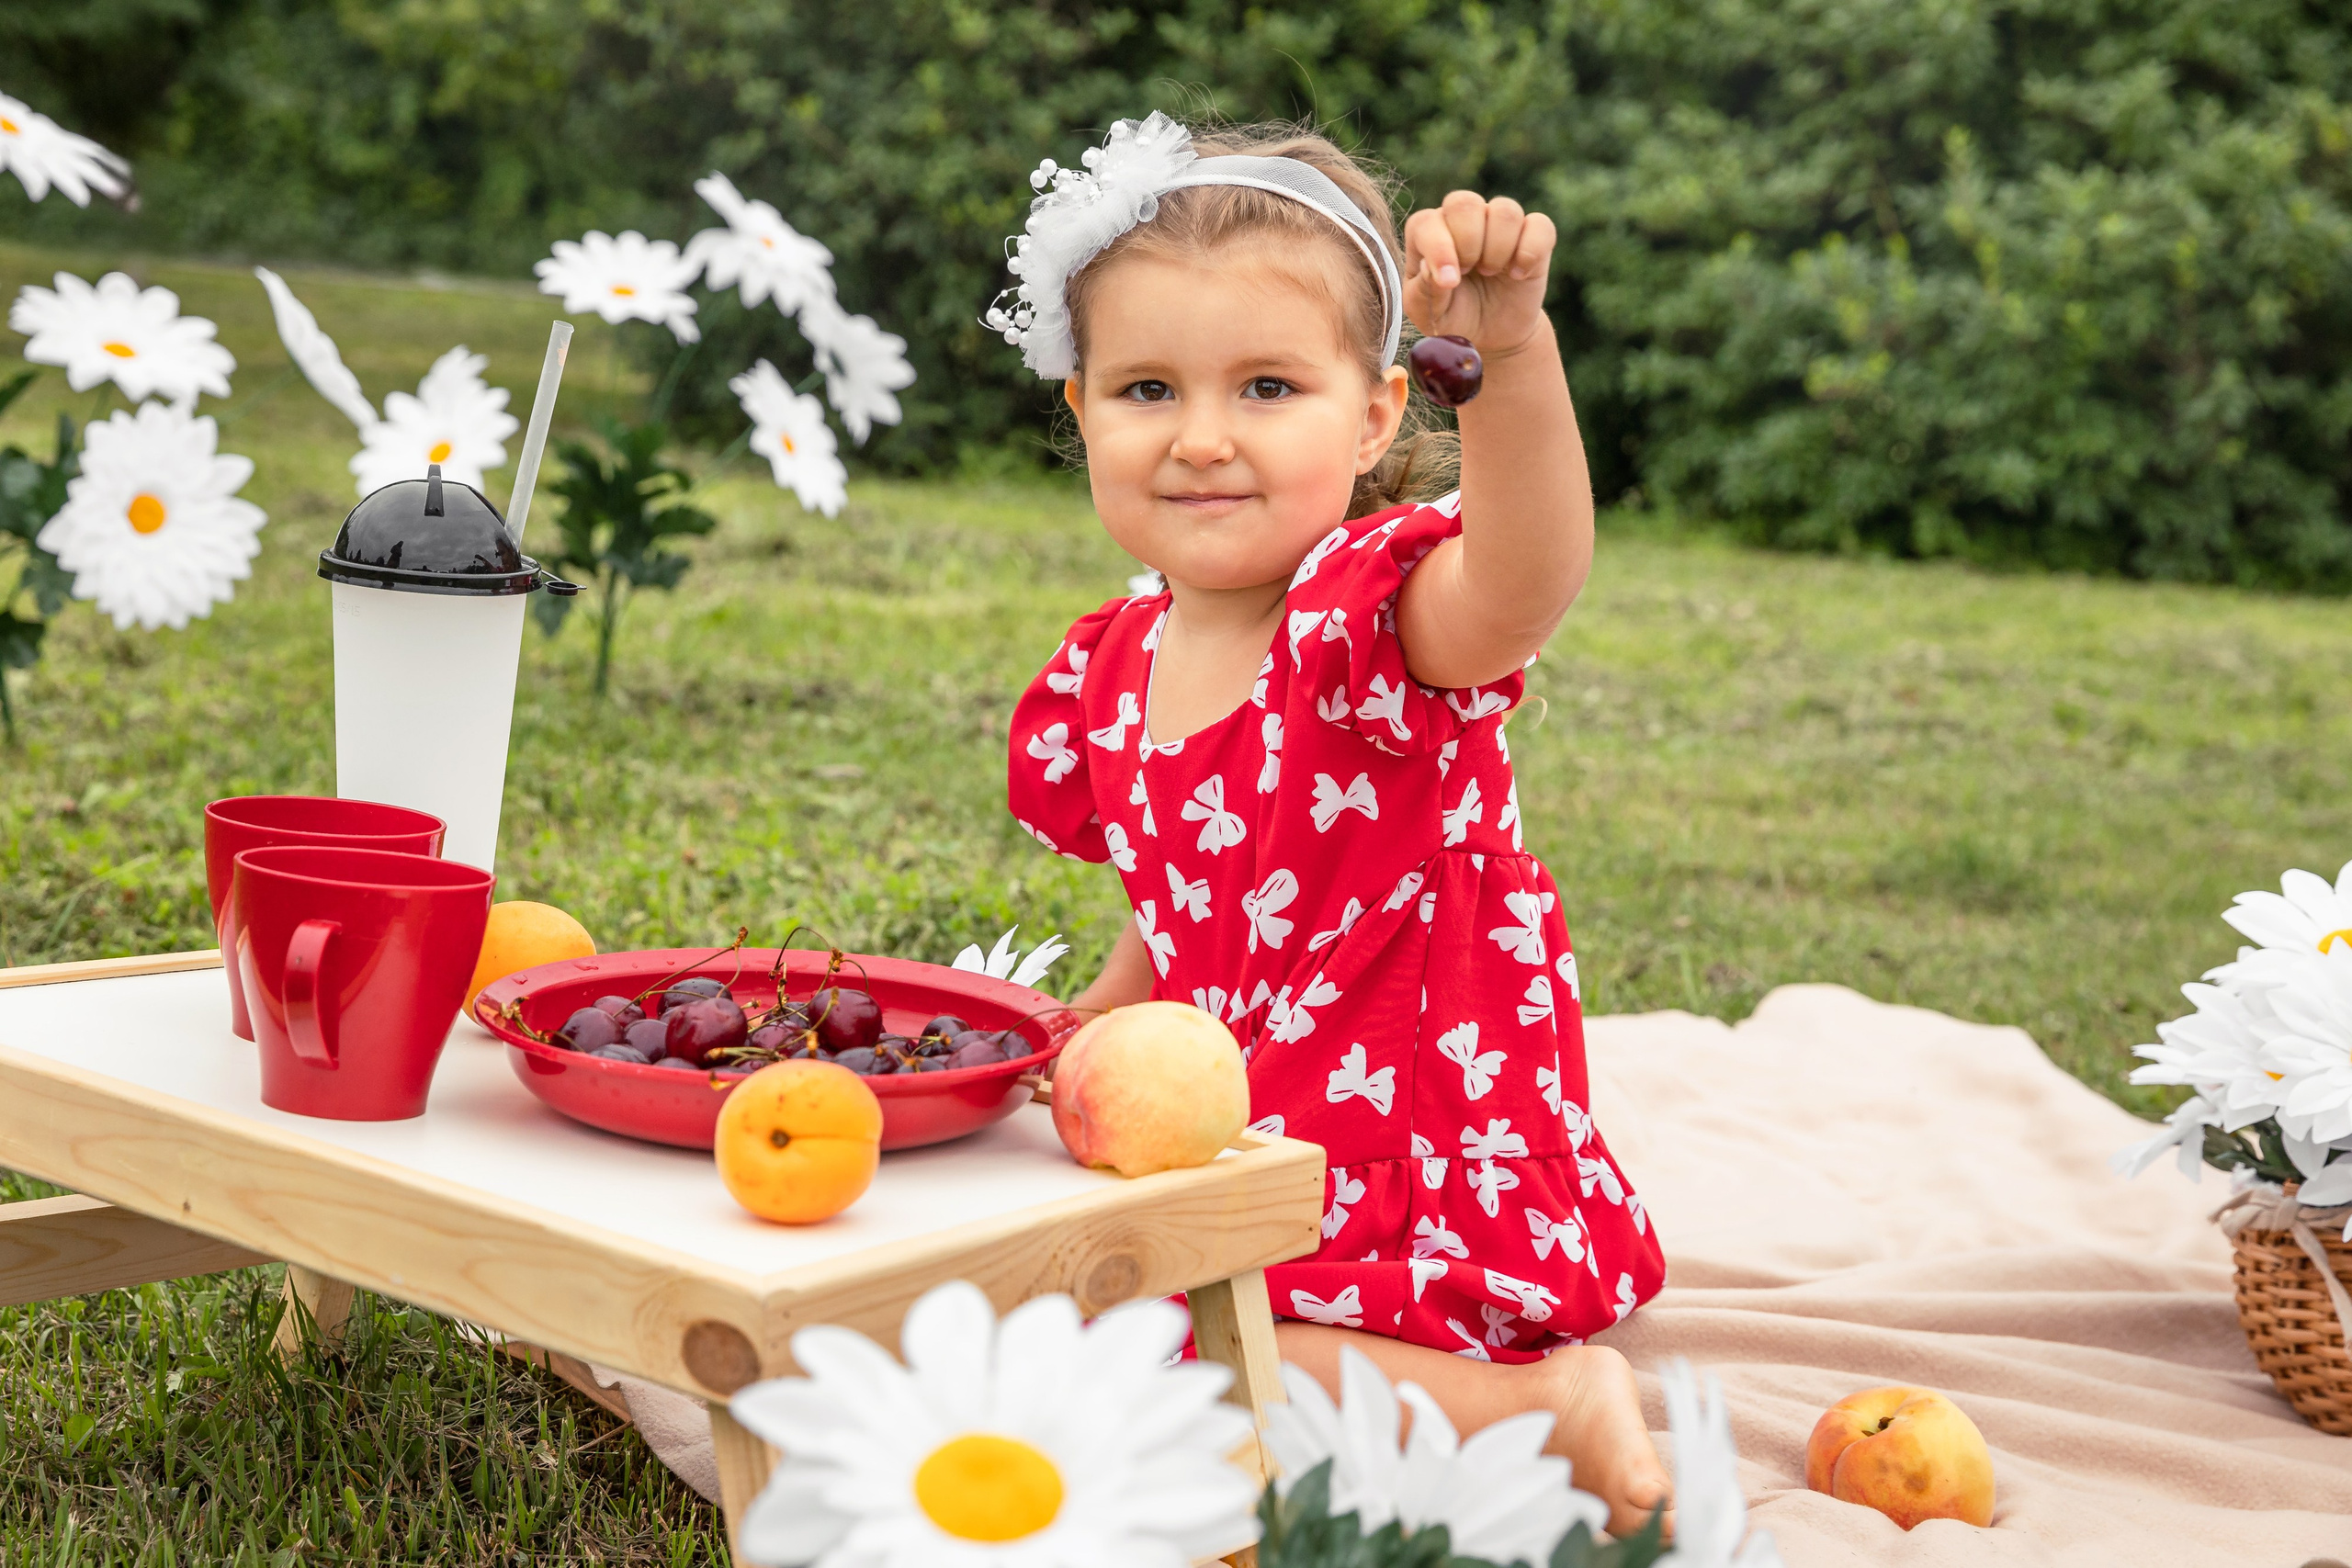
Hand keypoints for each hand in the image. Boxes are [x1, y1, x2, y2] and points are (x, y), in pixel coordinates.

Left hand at [1401, 191, 1555, 354]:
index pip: (1427, 222)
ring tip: (1491, 272)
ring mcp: (1498, 223)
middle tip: (1470, 271)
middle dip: (1468, 242)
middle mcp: (1462, 219)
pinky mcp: (1533, 235)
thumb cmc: (1454, 316)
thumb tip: (1430, 267)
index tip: (1450, 282)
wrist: (1493, 333)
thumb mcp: (1430, 315)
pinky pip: (1540, 225)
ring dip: (1498, 248)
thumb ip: (1424, 292)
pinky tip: (1519, 274)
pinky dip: (1530, 252)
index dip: (1438, 249)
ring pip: (1504, 210)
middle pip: (1464, 203)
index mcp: (1428, 233)